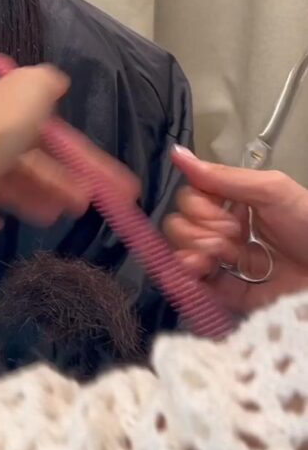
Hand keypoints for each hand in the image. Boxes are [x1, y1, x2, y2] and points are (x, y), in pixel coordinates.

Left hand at [0, 61, 140, 234]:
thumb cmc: (0, 131)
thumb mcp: (32, 88)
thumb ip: (46, 81)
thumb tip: (55, 81)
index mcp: (3, 112)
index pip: (46, 131)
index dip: (78, 153)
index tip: (106, 178)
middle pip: (30, 162)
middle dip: (61, 181)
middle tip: (87, 203)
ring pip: (12, 186)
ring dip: (39, 199)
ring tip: (57, 217)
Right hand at [165, 147, 307, 315]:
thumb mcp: (271, 190)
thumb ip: (223, 177)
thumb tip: (177, 153)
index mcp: (235, 204)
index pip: (191, 200)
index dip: (199, 207)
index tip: (226, 215)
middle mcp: (227, 232)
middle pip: (181, 227)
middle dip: (198, 231)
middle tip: (230, 238)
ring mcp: (229, 265)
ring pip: (184, 256)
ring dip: (195, 252)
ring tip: (222, 258)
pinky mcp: (233, 296)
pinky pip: (200, 288)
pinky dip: (194, 279)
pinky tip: (204, 272)